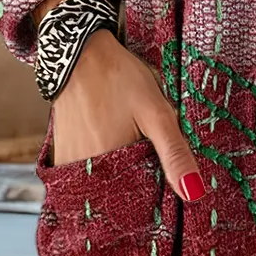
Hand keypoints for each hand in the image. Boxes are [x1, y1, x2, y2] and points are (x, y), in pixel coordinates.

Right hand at [50, 27, 206, 202]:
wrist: (80, 53)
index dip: (155, 193)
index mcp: (108, 167)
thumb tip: (194, 193)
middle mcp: (82, 172)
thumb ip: (174, 153)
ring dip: (119, 172)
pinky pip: (87, 172)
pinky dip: (103, 164)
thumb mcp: (156, 112)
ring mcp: (68, 164)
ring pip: (103, 182)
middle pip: (119, 193)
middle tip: (143, 147)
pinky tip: (112, 142)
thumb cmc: (120, 78)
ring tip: (128, 141)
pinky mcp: (61, 154)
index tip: (163, 177)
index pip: (138, 202)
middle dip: (137, 181)